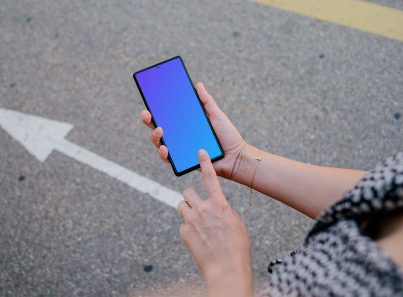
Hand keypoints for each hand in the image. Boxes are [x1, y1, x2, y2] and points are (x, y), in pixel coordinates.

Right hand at [141, 82, 246, 180]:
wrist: (237, 157)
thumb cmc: (228, 137)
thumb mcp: (217, 115)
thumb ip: (206, 101)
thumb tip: (198, 85)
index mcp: (186, 125)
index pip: (167, 116)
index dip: (156, 109)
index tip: (150, 100)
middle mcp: (181, 137)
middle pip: (159, 128)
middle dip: (149, 120)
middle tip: (146, 113)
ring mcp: (180, 150)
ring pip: (160, 143)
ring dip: (155, 136)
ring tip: (159, 130)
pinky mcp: (183, 162)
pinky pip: (169, 159)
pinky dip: (164, 154)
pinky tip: (165, 148)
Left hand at [178, 150, 252, 296]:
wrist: (226, 268)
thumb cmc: (236, 246)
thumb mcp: (237, 222)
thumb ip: (224, 209)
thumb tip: (215, 207)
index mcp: (219, 204)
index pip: (210, 178)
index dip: (205, 163)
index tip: (200, 151)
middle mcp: (203, 209)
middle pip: (188, 191)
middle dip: (191, 197)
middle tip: (197, 206)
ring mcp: (191, 220)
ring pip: (182, 206)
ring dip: (188, 211)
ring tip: (198, 223)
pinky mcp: (184, 231)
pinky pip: (183, 223)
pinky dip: (188, 228)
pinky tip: (198, 238)